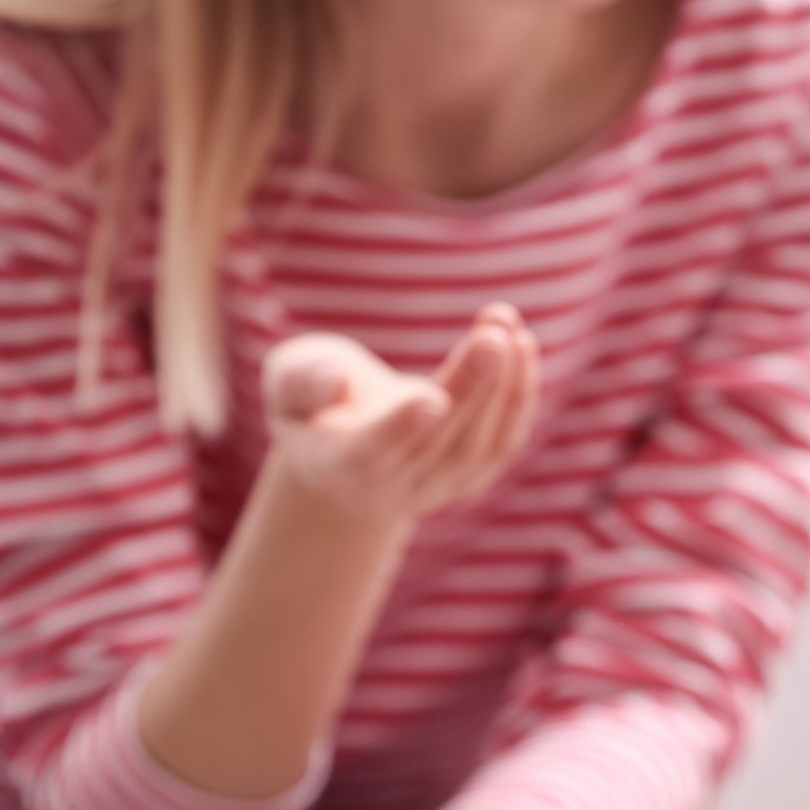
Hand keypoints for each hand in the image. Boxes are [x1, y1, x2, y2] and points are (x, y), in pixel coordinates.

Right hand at [263, 303, 541, 521]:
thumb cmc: (311, 407)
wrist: (346, 461)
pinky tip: (522, 342)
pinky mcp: (472, 476)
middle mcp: (395, 487)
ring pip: (479, 443)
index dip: (404, 427)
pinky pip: (504, 440)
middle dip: (470, 384)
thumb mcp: (287, 387)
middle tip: (492, 334)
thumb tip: (335, 381)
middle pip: (439, 440)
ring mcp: (439, 488)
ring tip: (504, 321)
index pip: (375, 452)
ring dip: (501, 382)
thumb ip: (301, 382)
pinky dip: (518, 394)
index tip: (431, 398)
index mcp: (341, 466)